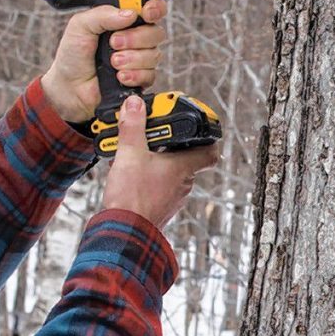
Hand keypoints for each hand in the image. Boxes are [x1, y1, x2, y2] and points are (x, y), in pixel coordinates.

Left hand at [41, 0, 168, 123]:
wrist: (70, 86)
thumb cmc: (73, 54)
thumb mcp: (80, 26)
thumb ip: (102, 14)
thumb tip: (129, 13)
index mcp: (122, 18)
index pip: (149, 6)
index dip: (154, 7)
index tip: (147, 13)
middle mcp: (135, 35)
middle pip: (155, 31)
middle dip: (136, 38)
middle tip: (114, 42)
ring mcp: (139, 57)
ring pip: (154, 54)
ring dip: (132, 59)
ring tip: (112, 62)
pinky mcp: (141, 77)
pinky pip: (150, 74)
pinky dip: (134, 75)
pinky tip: (119, 76)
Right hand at [98, 98, 219, 227]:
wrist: (123, 231)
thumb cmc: (132, 197)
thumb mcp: (130, 153)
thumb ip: (133, 127)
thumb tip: (135, 104)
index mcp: (184, 168)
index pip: (211, 151)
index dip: (208, 138)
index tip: (197, 128)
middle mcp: (183, 184)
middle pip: (186, 158)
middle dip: (170, 145)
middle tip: (153, 133)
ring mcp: (173, 198)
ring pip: (170, 173)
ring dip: (155, 161)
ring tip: (135, 151)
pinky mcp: (159, 207)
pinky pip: (157, 186)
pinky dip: (146, 176)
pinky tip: (127, 171)